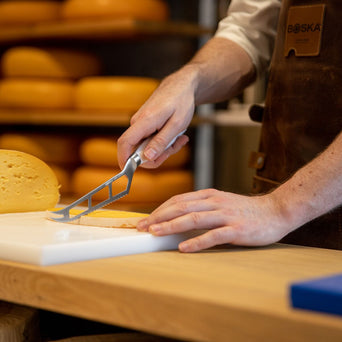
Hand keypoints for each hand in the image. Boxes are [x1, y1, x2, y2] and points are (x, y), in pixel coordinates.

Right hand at [117, 67, 196, 168]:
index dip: (124, 160)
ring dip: (164, 149)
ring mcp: (141, 124)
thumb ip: (161, 142)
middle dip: (158, 156)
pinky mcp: (145, 125)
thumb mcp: (177, 125)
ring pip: (147, 147)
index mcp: (144, 121)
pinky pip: (151, 140)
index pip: (125, 143)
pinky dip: (164, 142)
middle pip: (139, 150)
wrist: (182, 85)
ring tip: (180, 139)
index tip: (129, 172)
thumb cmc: (181, 101)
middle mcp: (138, 123)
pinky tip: (176, 136)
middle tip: (175, 148)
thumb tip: (147, 157)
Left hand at [137, 189, 293, 251]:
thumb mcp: (221, 203)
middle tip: (142, 227)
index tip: (146, 219)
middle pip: (181, 207)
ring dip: (171, 226)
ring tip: (155, 233)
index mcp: (210, 195)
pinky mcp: (236, 229)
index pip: (179, 200)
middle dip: (159, 217)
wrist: (276, 211)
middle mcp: (215, 203)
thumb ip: (202, 207)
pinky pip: (213, 235)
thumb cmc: (246, 210)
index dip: (160, 209)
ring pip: (193, 219)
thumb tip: (179, 216)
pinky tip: (183, 248)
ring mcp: (225, 215)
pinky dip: (196, 242)